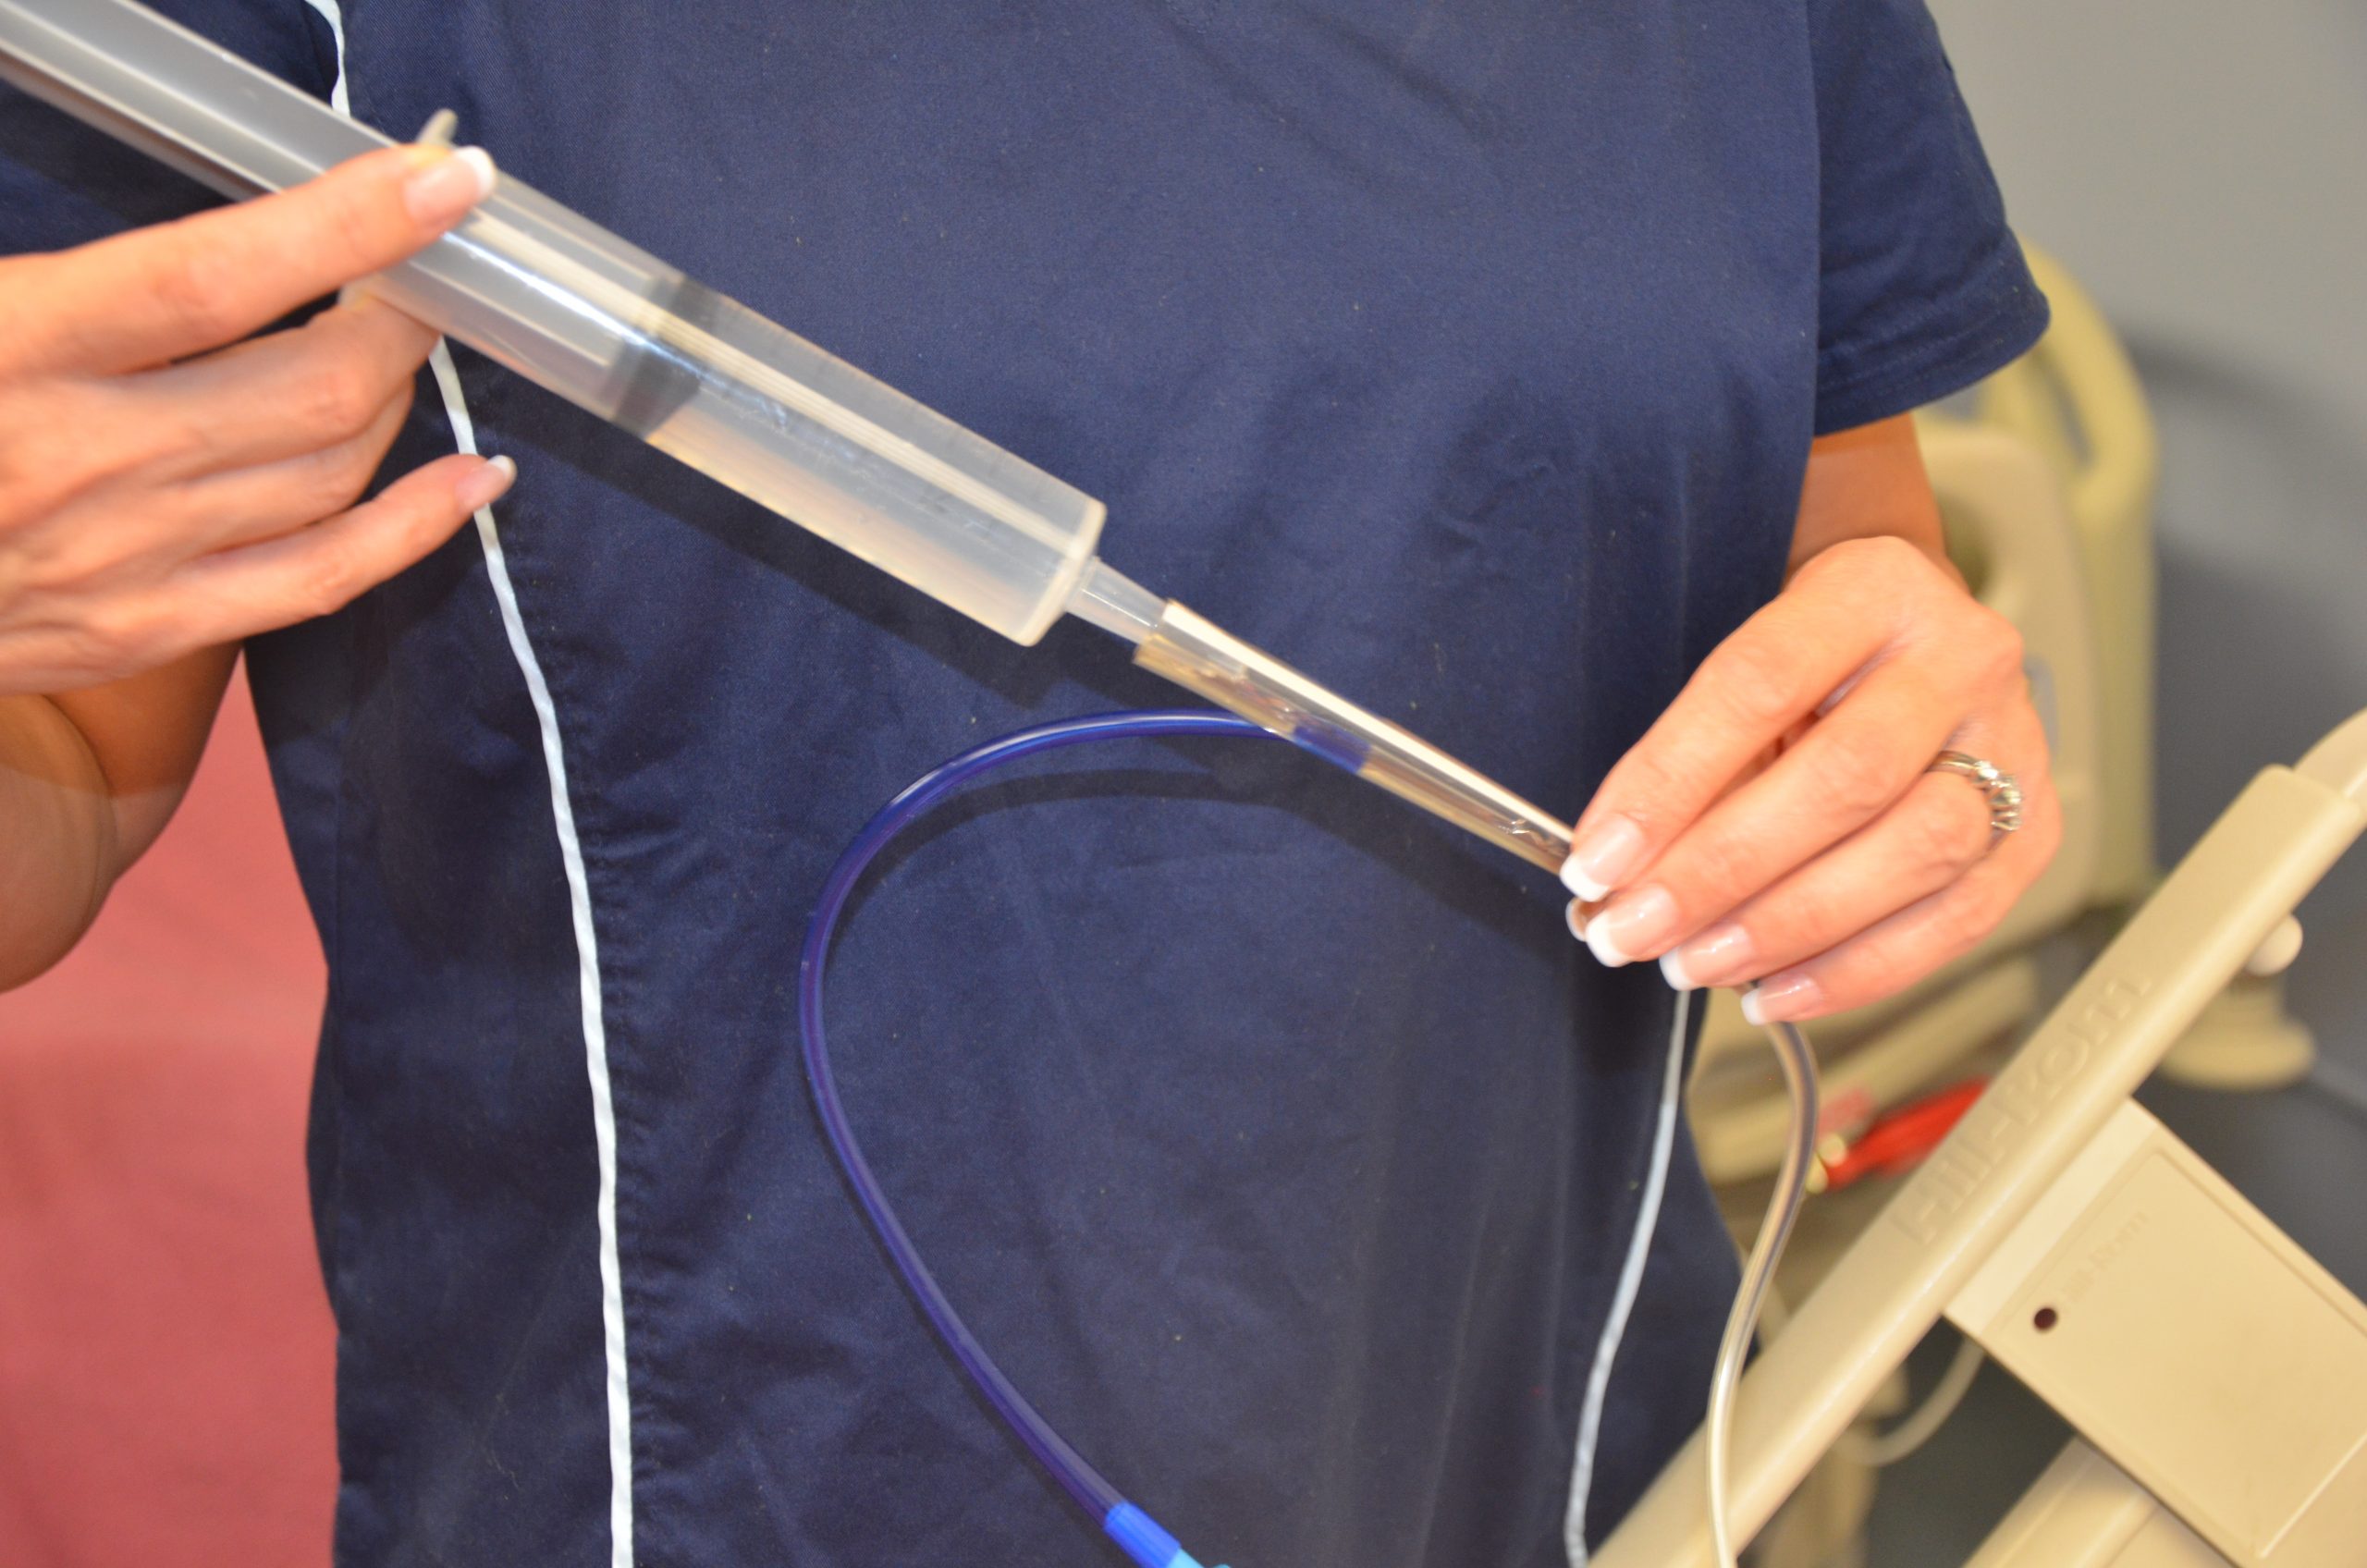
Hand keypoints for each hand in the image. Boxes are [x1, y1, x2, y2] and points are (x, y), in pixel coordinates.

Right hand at [0, 142, 513, 695]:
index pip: (214, 278)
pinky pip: (325, 578)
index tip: (443, 179)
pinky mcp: (149, 629)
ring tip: (410, 341)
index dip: (347, 225)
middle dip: (397, 316)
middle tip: (417, 268)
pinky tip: (474, 476)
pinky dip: (420, 526)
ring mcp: (126, 559)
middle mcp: (83, 460)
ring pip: (332, 470)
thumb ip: (77, 276)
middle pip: (310, 386)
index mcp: (10, 348)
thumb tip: (229, 241)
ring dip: (397, 396)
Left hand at [1563, 534, 2060, 1022]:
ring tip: (1694, 963)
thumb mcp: (1748, 676)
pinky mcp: (2034, 829)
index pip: (1759, 683)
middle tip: (1634, 929)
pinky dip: (1855, 969)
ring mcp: (2013, 745)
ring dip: (1786, 927)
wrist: (1912, 649)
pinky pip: (1954, 919)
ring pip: (1913, 851)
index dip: (1670, 781)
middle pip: (1844, 776)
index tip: (1601, 859)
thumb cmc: (1816, 665)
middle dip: (1721, 871)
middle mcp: (1960, 658)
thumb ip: (1691, 766)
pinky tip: (1775, 989)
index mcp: (1872, 590)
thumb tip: (1620, 877)